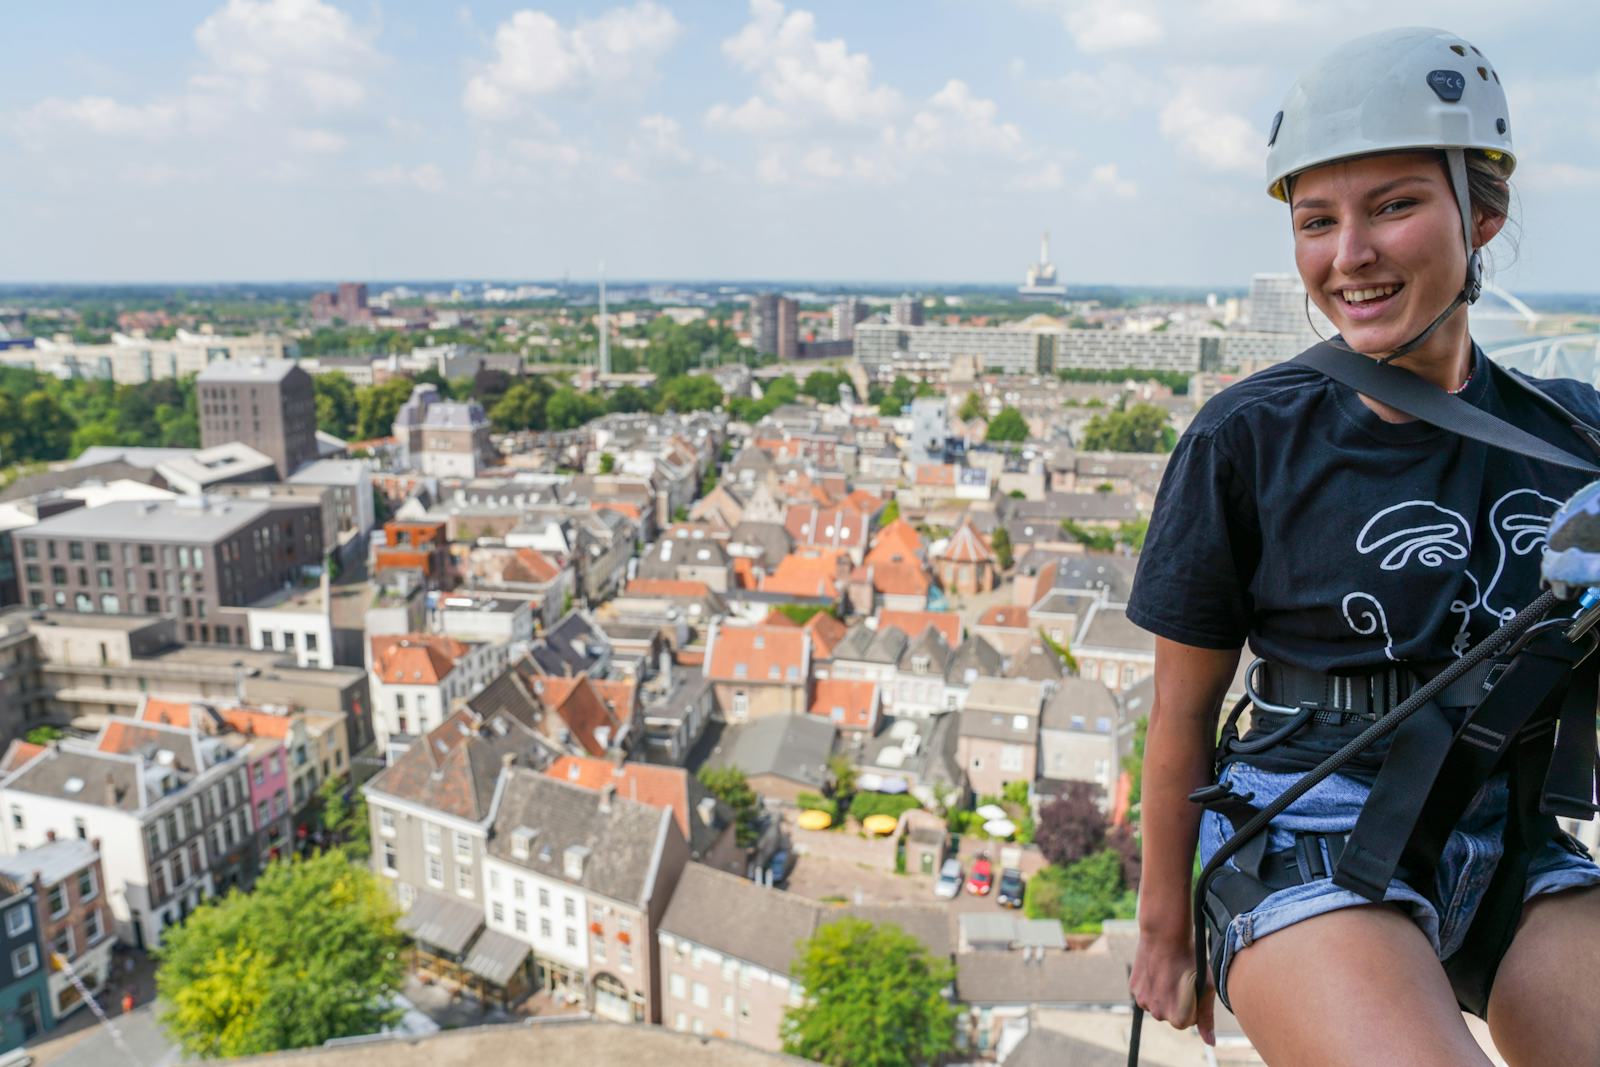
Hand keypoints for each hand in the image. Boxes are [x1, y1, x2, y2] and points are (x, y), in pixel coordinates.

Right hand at [1129, 931, 1214, 1045]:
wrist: (1164, 935)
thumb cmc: (1190, 960)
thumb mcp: (1205, 988)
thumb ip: (1206, 1018)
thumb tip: (1210, 1043)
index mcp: (1178, 1018)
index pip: (1188, 1021)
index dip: (1193, 1004)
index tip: (1192, 987)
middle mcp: (1158, 1015)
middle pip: (1171, 1014)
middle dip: (1177, 1001)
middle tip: (1180, 978)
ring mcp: (1143, 1002)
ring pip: (1157, 1004)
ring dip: (1163, 994)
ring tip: (1168, 973)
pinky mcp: (1133, 989)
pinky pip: (1145, 994)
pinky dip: (1150, 986)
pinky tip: (1157, 970)